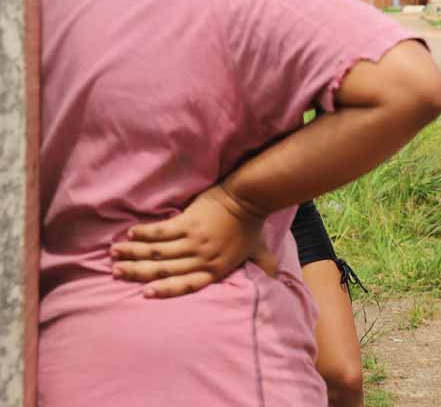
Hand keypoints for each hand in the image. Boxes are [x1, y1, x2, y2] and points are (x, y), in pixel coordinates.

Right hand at [110, 185, 277, 297]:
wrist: (250, 198)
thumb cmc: (253, 225)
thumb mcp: (258, 250)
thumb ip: (262, 265)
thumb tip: (274, 278)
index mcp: (216, 269)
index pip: (186, 285)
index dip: (165, 290)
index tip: (145, 294)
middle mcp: (203, 258)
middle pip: (164, 270)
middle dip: (137, 272)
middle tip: (116, 272)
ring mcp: (194, 241)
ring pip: (158, 252)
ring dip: (134, 253)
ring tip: (115, 253)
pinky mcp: (189, 222)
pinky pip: (161, 232)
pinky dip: (144, 234)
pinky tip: (130, 235)